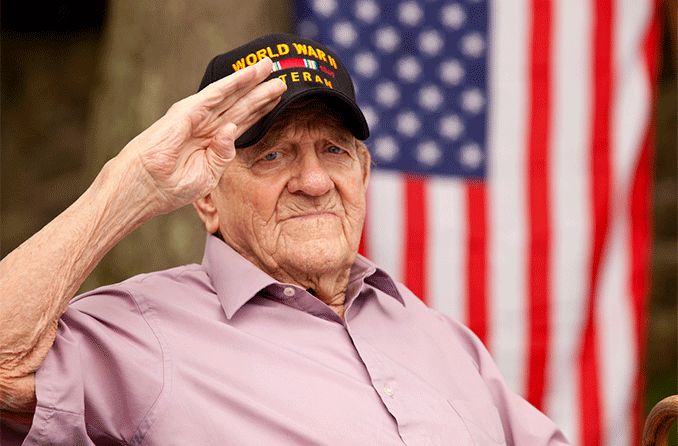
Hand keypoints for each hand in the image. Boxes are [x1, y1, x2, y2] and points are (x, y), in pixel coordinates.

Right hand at [116, 57, 285, 214]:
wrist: (144, 188)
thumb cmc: (170, 187)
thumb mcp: (207, 175)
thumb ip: (223, 154)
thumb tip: (233, 129)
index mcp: (212, 142)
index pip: (243, 121)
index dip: (261, 109)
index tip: (280, 100)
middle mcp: (206, 126)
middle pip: (240, 105)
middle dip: (261, 91)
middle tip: (282, 78)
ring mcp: (196, 117)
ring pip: (230, 95)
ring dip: (249, 80)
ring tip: (268, 66)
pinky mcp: (186, 112)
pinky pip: (214, 94)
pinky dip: (231, 83)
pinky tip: (247, 74)